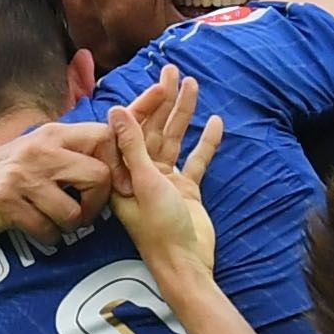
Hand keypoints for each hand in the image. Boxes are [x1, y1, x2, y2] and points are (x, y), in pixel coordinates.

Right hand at [0, 123, 115, 242]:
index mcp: (54, 134)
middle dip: (97, 204)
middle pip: (99, 177)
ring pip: (74, 212)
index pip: (105, 138)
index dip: (120, 165)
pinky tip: (38, 230)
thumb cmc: (9, 172)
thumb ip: (75, 152)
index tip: (117, 187)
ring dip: (70, 226)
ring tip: (58, 222)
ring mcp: (22, 177)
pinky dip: (48, 237)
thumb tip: (122, 159)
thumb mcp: (40, 150)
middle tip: (85, 213)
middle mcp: (40, 151)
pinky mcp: (6, 203)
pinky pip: (47, 230)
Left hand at [106, 67, 226, 282]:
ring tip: (194, 85)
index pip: (131, 129)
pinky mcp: (186, 190)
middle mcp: (141, 173)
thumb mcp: (145, 183)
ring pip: (175, 140)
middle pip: (153, 129)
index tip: (157, 81)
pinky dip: (206, 143)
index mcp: (122, 172)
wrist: (187, 263)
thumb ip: (133, 146)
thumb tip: (117, 110)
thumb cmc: (160, 229)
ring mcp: (165, 181)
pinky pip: (196, 160)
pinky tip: (216, 123)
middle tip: (174, 70)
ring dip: (184, 114)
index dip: (144, 104)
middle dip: (164, 100)